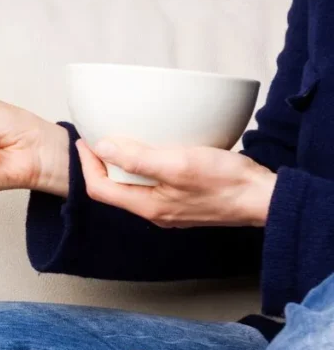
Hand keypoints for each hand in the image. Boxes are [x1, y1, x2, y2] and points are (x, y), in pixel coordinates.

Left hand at [77, 137, 276, 227]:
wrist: (265, 198)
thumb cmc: (226, 182)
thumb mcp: (178, 163)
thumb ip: (138, 158)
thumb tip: (102, 148)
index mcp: (147, 206)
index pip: (100, 189)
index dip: (86, 164)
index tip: (84, 140)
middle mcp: (154, 211)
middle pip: (113, 189)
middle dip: (99, 164)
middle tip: (97, 138)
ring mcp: (170, 208)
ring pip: (133, 187)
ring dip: (121, 165)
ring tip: (119, 141)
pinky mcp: (185, 200)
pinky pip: (153, 184)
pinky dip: (144, 166)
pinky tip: (152, 150)